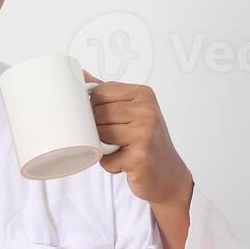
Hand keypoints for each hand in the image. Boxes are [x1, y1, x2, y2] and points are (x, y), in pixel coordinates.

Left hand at [84, 70, 193, 209]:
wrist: (169, 175)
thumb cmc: (146, 141)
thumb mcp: (131, 110)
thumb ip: (107, 93)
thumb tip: (81, 73)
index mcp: (143, 94)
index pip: (99, 93)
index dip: (94, 109)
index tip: (108, 119)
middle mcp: (147, 110)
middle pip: (97, 114)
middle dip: (99, 131)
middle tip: (118, 139)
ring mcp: (145, 133)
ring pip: (99, 135)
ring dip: (104, 148)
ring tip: (122, 150)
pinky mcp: (140, 156)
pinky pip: (106, 159)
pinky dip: (110, 165)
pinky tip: (126, 163)